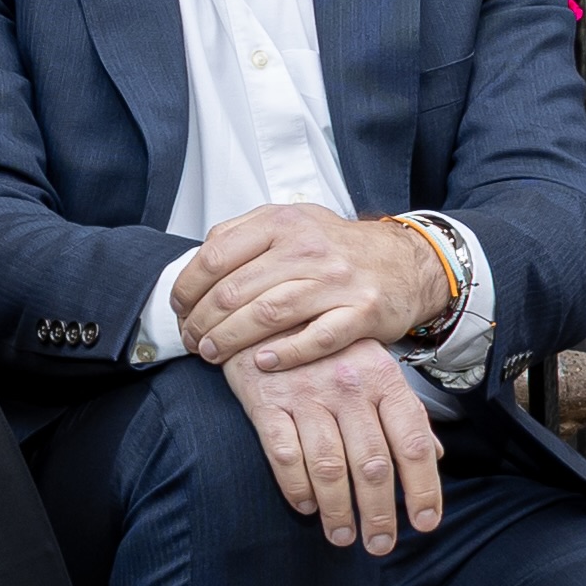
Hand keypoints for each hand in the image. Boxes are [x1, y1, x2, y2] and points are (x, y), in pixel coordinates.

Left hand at [177, 203, 454, 372]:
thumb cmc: (336, 247)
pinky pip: (315, 339)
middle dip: (202, 322)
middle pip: (234, 291)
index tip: (179, 309)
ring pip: (266, 315)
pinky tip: (261, 363)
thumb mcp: (290, 222)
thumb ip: (243, 235)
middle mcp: (307, 248)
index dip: (187, 288)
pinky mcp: (361, 312)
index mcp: (281, 223)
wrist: (406, 261)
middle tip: (192, 340)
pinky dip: (284, 354)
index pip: (215, 256)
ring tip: (212, 354)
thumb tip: (195, 263)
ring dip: (230, 340)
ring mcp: (336, 281)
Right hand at [222, 340, 444, 553]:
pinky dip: (295, 487)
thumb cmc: (328, 350)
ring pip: (328, 467)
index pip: (411, 443)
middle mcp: (348, 387)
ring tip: (342, 536)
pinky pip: (283, 454)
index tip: (425, 525)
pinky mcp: (266, 402)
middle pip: (371, 464)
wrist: (266, 313)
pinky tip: (305, 506)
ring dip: (337, 510)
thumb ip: (403, 412)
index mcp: (383, 379)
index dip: (423, 489)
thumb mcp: (374, 368)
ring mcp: (305, 394)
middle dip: (379, 513)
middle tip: (380, 545)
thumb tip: (434, 455)